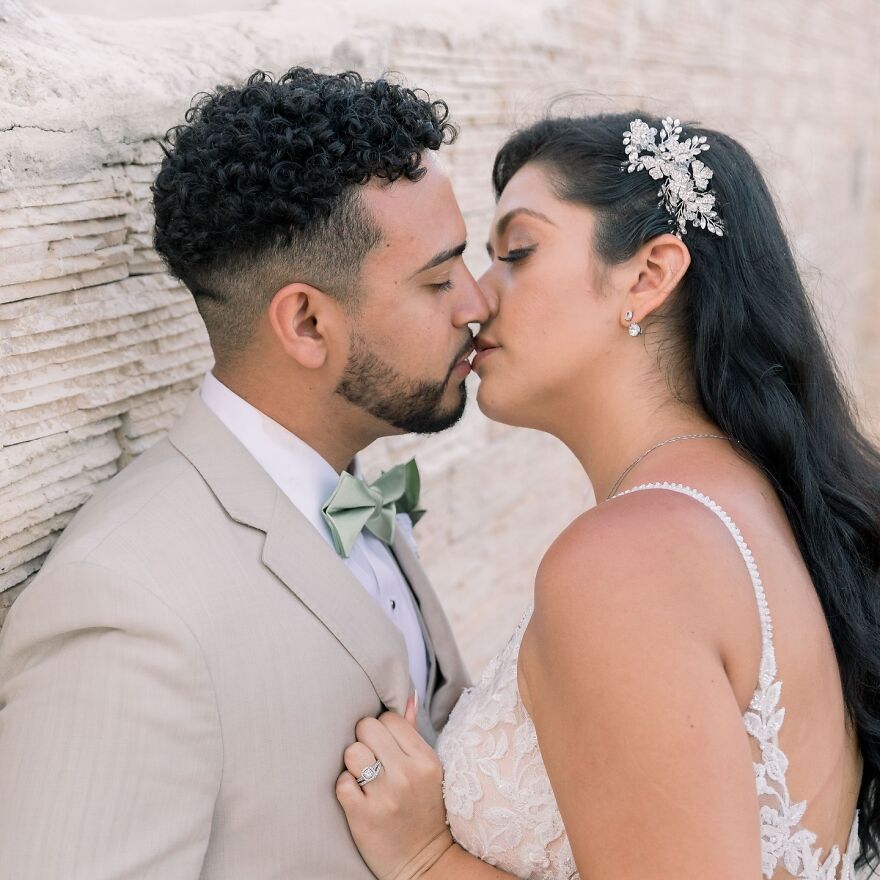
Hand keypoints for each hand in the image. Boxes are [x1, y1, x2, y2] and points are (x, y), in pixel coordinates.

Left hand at [336, 693, 452, 879]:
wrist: (425, 863)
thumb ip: (414, 732)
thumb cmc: (424, 810)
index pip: (390, 718)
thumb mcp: (429, 770)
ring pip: (352, 752)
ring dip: (352, 763)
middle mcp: (407, 774)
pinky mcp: (364, 816)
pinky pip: (342, 783)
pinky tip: (355, 796)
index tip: (382, 745)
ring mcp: (385, 796)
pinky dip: (345, 788)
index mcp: (425, 759)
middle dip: (364, 741)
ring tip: (362, 776)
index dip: (381, 729)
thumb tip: (408, 696)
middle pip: (367, 728)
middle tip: (370, 758)